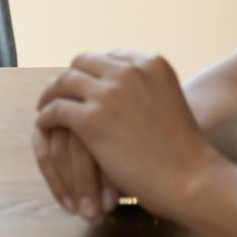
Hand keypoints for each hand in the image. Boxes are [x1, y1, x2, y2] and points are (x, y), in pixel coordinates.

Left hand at [33, 51, 224, 216]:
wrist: (191, 179)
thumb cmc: (184, 150)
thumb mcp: (169, 101)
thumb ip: (144, 89)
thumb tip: (113, 90)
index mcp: (151, 62)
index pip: (109, 57)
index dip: (93, 72)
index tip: (84, 85)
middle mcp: (128, 70)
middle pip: (83, 63)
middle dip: (70, 78)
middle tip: (59, 93)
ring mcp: (108, 93)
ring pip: (64, 83)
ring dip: (51, 94)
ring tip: (45, 106)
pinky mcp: (91, 119)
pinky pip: (56, 110)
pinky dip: (46, 116)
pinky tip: (44, 125)